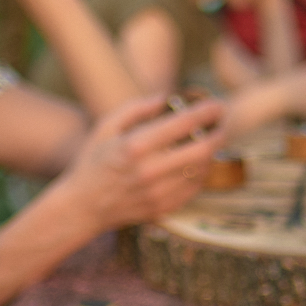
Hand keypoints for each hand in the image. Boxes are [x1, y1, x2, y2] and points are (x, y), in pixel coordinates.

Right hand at [59, 94, 225, 227]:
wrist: (84, 206)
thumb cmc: (94, 160)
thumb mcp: (107, 126)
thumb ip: (138, 108)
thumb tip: (168, 97)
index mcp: (135, 146)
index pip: (183, 124)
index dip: (206, 112)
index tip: (217, 105)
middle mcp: (149, 171)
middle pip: (202, 149)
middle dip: (218, 134)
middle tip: (221, 125)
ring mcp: (158, 193)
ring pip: (201, 170)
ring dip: (210, 154)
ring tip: (207, 142)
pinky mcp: (163, 208)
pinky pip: (194, 188)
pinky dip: (200, 173)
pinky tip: (195, 164)